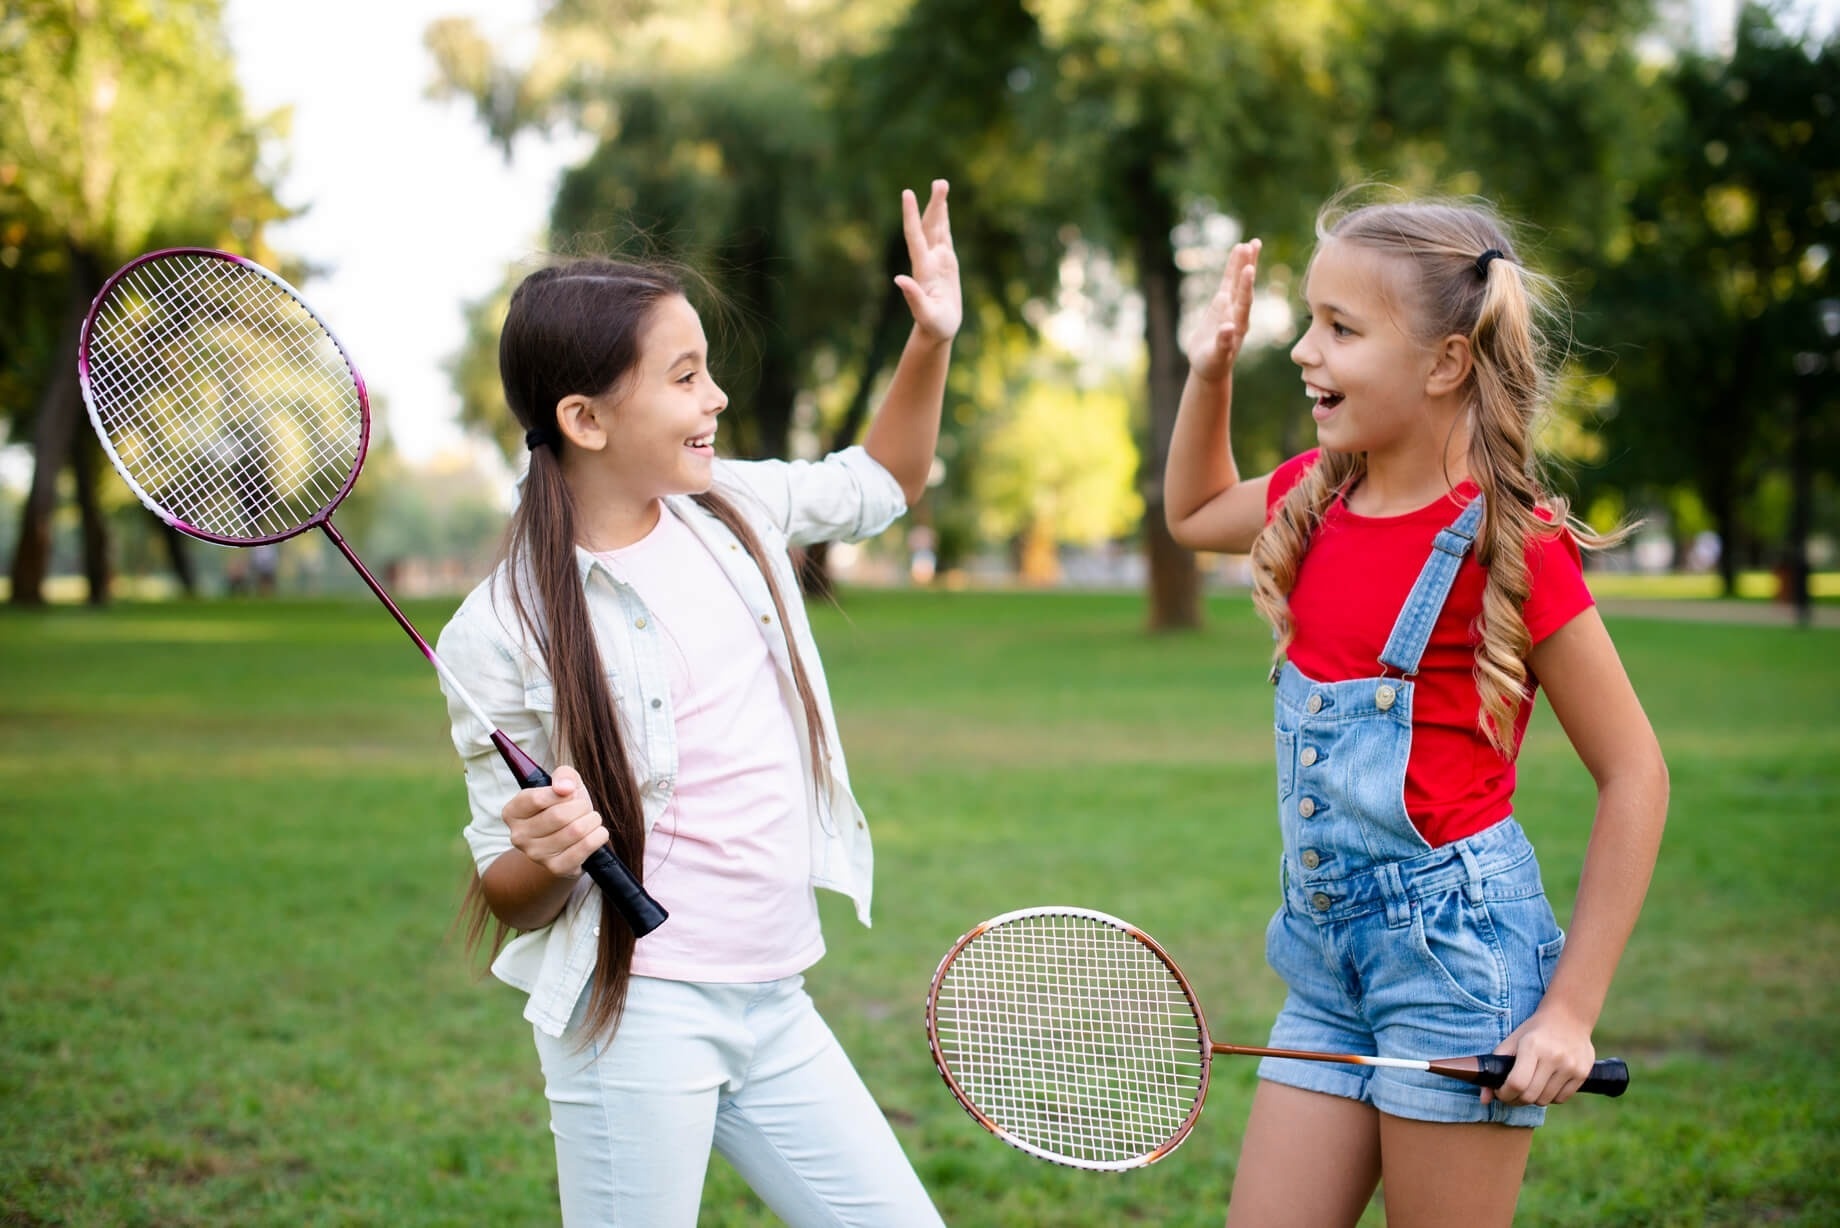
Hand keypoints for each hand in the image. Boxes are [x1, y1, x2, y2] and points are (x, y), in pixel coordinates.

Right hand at [502, 765, 608, 879]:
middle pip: (558, 815)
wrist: (570, 841)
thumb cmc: (564, 807)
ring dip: (592, 820)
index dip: (561, 793)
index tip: (571, 792)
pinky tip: (597, 833)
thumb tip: (565, 788)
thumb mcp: (563, 784)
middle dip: (581, 806)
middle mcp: (519, 836)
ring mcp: (536, 855)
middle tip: (584, 807)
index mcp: (513, 812)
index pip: (537, 798)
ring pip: (575, 831)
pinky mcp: (556, 868)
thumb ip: (563, 775)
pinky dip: (598, 836)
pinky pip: (585, 847)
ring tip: (591, 819)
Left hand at [895, 179, 960, 343]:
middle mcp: (928, 260)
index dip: (911, 216)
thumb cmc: (933, 326)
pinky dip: (944, 220)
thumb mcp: (925, 315)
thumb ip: (913, 297)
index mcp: (923, 270)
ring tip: (942, 184)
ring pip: (937, 228)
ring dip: (939, 207)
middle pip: (930, 227)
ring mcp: (937, 260)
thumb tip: (898, 279)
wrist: (937, 330)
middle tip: (940, 182)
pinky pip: (945, 236)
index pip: (915, 237)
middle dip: (934, 205)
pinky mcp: (946, 263)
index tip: (908, 194)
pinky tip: (943, 207)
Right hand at [1186, 239, 1260, 381]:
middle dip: (1249, 266)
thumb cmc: (1213, 365)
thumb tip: (1227, 328)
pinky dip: (1233, 267)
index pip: (1244, 302)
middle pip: (1245, 286)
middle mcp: (1238, 312)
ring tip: (1250, 243)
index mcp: (1239, 325)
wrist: (1210, 366)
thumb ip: (1223, 343)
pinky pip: (1228, 282)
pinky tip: (1238, 252)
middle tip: (1254, 245)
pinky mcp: (1222, 303)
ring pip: (1238, 280)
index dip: (1246, 286)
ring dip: (1245, 262)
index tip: (1249, 269)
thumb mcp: (1216, 357)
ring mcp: (1231, 306)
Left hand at [1481, 1003, 1596, 1106]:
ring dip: (1533, 1099)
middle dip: (1516, 1099)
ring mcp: (1570, 1066)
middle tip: (1512, 1093)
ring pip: (1545, 1100)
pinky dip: (1550, 1097)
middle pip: (1530, 1096)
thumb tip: (1483, 1099)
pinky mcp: (1582, 1073)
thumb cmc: (1534, 1031)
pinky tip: (1546, 1085)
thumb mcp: (1512, 1041)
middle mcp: (1553, 1057)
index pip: (1516, 1083)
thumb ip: (1495, 1068)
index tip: (1500, 1093)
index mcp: (1532, 1046)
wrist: (1569, 1017)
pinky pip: (1561, 1099)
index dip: (1505, 1094)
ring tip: (1529, 1086)